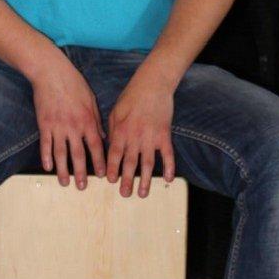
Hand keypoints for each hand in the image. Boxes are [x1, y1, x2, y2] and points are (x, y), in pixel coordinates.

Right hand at [29, 48, 105, 189]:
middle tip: (82, 187)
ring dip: (63, 170)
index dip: (100, 162)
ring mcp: (57, 127)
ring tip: (65, 183)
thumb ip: (97, 120)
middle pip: (78, 155)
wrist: (51, 73)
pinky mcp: (44, 124)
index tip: (104, 175)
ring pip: (61, 154)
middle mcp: (73, 127)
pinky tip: (48, 168)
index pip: (96, 146)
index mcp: (88, 120)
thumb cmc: (74, 84)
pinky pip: (45, 145)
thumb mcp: (91, 100)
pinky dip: (46, 158)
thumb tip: (102, 137)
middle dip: (81, 173)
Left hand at [106, 68, 176, 197]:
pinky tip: (168, 179)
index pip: (114, 155)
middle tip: (124, 194)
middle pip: (130, 164)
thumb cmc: (131, 96)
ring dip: (145, 180)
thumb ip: (112, 130)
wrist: (153, 84)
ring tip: (142, 194)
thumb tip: (109, 145)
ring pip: (147, 163)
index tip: (110, 181)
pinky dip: (169, 167)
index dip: (112, 169)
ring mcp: (151, 138)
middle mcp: (135, 138)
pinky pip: (167, 155)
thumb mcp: (115, 111)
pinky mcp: (164, 135)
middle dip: (126, 181)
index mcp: (121, 131)